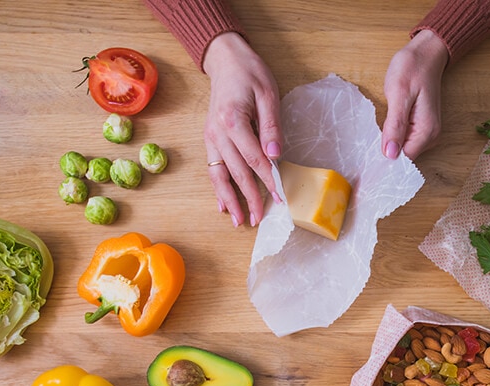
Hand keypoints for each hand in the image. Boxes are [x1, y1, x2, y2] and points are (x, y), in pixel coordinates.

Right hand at [202, 32, 282, 226]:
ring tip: (239, 221)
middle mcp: (217, 134)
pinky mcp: (209, 140)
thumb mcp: (268, 95)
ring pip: (219, 176)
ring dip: (230, 200)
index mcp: (233, 121)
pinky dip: (218, 189)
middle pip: (236, 173)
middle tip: (259, 219)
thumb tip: (275, 156)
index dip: (268, 181)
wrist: (225, 61)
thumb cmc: (250, 74)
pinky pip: (212, 169)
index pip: (255, 160)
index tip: (280, 198)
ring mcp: (211, 138)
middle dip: (249, 198)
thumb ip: (271, 127)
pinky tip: (223, 206)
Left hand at [381, 29, 449, 160]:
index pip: (404, 159)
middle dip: (386, 152)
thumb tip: (391, 154)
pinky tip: (384, 128)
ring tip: (377, 131)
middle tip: (369, 142)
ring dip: (388, 143)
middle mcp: (430, 137)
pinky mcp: (420, 127)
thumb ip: (395, 126)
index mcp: (426, 132)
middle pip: (403, 156)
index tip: (368, 156)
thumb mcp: (399, 94)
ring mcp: (426, 133)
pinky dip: (393, 137)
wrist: (425, 53)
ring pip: (402, 149)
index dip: (385, 158)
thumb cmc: (412, 68)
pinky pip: (404, 140)